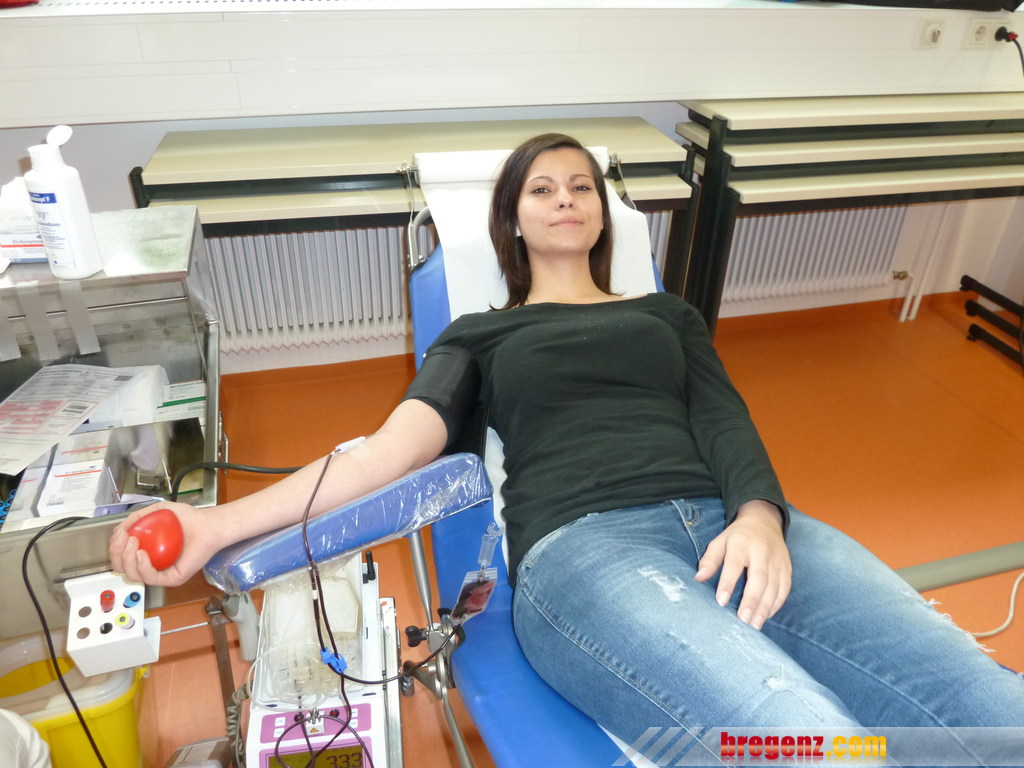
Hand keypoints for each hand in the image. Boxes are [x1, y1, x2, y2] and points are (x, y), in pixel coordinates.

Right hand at [108, 501, 219, 587]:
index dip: (114, 547)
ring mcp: (162, 573)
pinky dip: (142, 567)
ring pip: (133, 575)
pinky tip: (142, 554)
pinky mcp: (172, 578)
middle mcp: (151, 566)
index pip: (121, 558)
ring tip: (134, 542)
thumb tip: (118, 529)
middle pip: (122, 569)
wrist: (207, 524)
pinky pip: (151, 578)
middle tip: (125, 537)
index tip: (119, 533)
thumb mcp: (158, 511)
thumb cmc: (187, 519)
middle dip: (116, 553)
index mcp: (146, 553)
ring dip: (127, 559)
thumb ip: (137, 517)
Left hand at [694, 500, 790, 630]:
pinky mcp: (787, 567)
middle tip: (743, 621)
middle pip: (759, 578)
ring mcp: (777, 560)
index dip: (728, 583)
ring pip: (774, 586)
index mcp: (741, 543)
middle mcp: (762, 551)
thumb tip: (698, 578)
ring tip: (754, 625)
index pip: (734, 564)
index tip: (721, 601)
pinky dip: (777, 603)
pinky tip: (767, 615)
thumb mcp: (719, 542)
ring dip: (765, 607)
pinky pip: (785, 588)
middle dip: (751, 601)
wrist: (764, 521)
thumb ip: (709, 560)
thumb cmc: (737, 537)